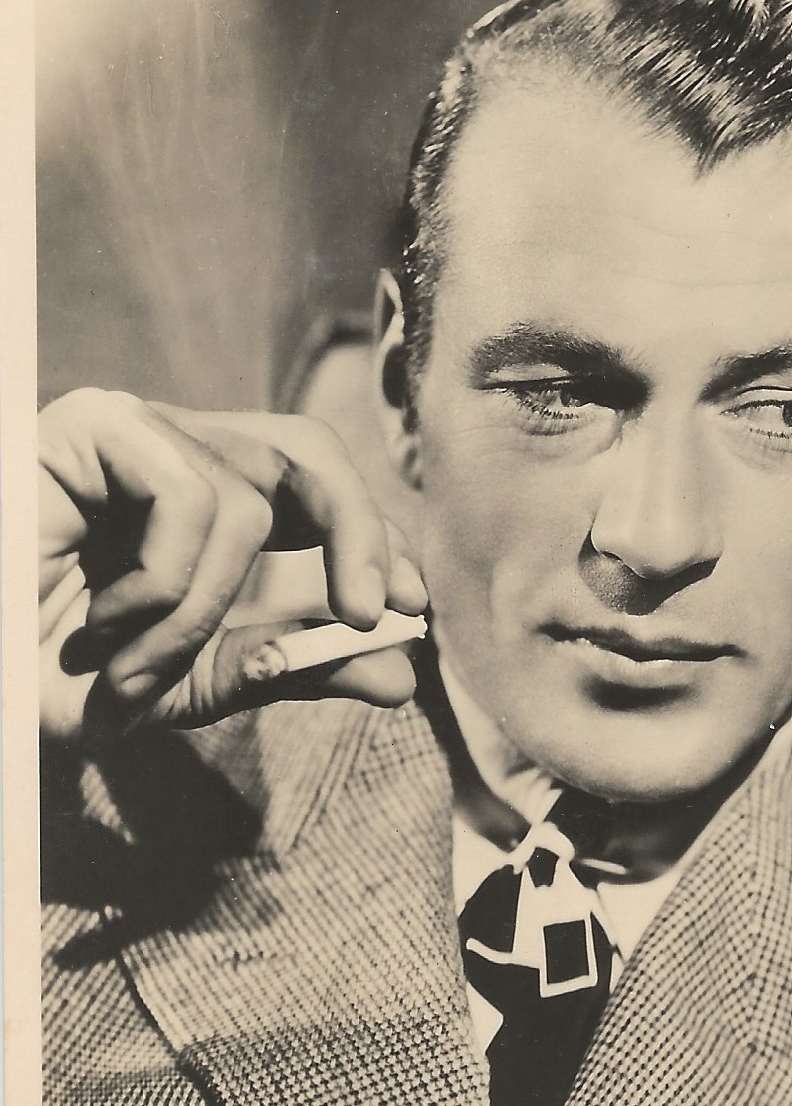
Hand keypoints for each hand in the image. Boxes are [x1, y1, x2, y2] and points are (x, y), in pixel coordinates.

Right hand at [39, 388, 426, 741]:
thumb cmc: (64, 681)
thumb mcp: (201, 680)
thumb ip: (296, 668)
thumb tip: (403, 675)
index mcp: (210, 498)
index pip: (318, 489)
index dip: (376, 536)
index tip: (413, 609)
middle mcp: (178, 450)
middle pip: (309, 453)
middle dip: (359, 530)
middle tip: (371, 614)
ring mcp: (133, 431)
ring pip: (248, 499)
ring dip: (202, 614)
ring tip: (136, 670)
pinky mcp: (92, 424)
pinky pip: (193, 500)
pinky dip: (165, 588)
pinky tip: (105, 629)